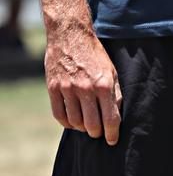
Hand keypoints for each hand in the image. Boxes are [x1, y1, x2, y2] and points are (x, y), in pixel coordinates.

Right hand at [45, 23, 122, 144]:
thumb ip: (115, 93)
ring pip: (75, 123)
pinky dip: (67, 123)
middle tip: (99, 132)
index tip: (113, 140)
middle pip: (92, 126)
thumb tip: (116, 115)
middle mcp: (86, 88)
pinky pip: (59, 115)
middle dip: (97, 133)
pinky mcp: (53, 88)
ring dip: (82, 128)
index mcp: (104, 84)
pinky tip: (73, 121)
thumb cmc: (95, 54)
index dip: (113, 134)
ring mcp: (68, 89)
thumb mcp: (111, 70)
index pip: (110, 119)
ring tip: (87, 124)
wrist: (71, 35)